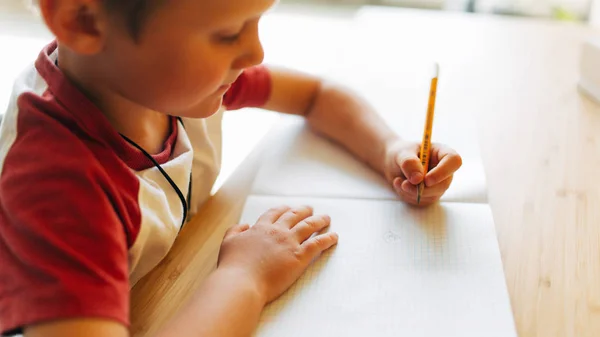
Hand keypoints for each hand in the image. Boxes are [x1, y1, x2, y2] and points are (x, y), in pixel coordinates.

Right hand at [217, 206, 337, 303]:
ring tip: (326, 218)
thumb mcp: (228, 243)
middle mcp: (277, 231)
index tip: (288, 208)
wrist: (241, 283)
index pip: (274, 214)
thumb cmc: (233, 267)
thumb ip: (235, 231)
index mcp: (260, 228)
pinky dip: (327, 239)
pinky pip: (317, 244)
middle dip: (303, 211)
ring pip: (309, 226)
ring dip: (319, 221)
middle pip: (294, 216)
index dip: (283, 210)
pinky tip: (334, 236)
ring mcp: (289, 243)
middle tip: (310, 209)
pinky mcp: (299, 256)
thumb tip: (244, 224)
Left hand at [383, 140, 461, 205]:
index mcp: (442, 153)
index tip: (426, 179)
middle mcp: (444, 170)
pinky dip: (407, 195)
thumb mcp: (401, 153)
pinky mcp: (430, 195)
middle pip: (443, 184)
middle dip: (423, 188)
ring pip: (432, 195)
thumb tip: (418, 179)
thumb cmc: (400, 153)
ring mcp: (438, 184)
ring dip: (411, 192)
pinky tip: (399, 185)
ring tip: (398, 181)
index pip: (454, 161)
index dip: (443, 172)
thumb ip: (409, 162)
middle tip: (404, 184)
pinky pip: (422, 201)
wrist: (393, 163)